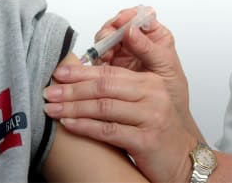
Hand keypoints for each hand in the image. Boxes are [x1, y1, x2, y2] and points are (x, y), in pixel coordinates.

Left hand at [43, 59, 194, 182]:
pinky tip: (69, 124)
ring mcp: (151, 116)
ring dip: (73, 107)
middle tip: (49, 91)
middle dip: (72, 88)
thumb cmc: (159, 131)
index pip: (110, 71)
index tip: (59, 72)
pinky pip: (108, 131)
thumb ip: (121, 90)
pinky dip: (85, 126)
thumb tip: (82, 81)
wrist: (183, 160)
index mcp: (150, 81)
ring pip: (103, 107)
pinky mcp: (146, 140)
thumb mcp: (144, 103)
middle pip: (104, 86)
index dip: (81, 71)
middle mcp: (152, 94)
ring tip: (53, 108)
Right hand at [92, 7, 194, 127]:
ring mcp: (122, 53)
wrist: (165, 122)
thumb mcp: (166, 68)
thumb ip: (149, 48)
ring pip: (106, 39)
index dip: (128, 16)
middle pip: (118, 25)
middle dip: (111, 30)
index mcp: (155, 36)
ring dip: (102, 43)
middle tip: (108, 38)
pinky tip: (100, 63)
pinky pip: (99, 56)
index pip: (139, 16)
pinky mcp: (110, 67)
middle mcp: (136, 41)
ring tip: (105, 54)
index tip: (122, 22)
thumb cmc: (172, 93)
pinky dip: (97, 58)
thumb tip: (131, 29)